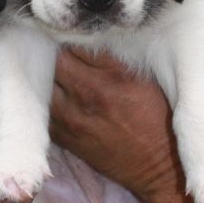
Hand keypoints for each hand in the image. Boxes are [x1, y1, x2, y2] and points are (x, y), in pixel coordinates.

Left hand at [50, 49, 183, 201]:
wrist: (160, 168)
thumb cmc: (160, 121)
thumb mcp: (150, 80)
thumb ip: (122, 58)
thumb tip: (97, 36)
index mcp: (116, 73)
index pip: (79, 40)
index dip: (74, 34)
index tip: (75, 33)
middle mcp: (90, 92)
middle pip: (56, 59)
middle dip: (56, 52)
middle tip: (59, 50)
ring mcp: (74, 116)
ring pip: (43, 84)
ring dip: (47, 77)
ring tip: (54, 72)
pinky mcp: (66, 136)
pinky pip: (44, 111)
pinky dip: (46, 101)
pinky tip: (54, 96)